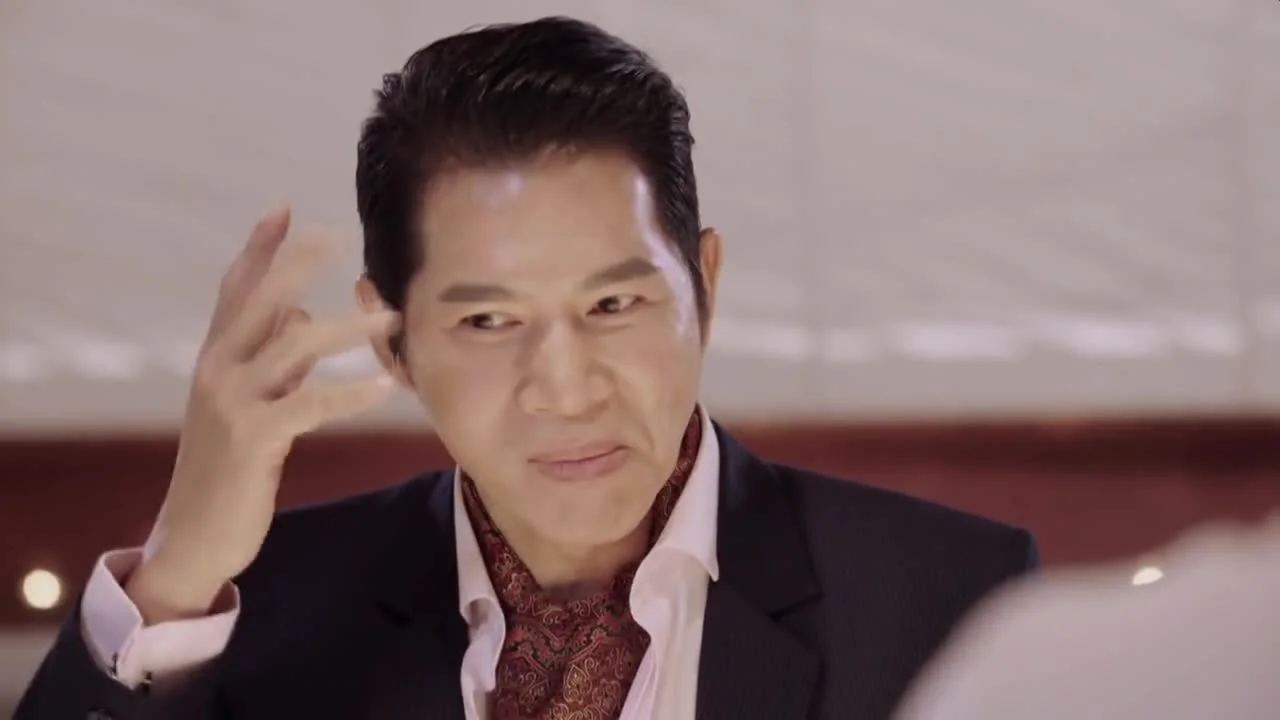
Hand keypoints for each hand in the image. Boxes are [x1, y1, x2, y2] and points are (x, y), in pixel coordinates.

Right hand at [125, 205, 398, 621]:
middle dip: (296, 263)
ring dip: (347, 329)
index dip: (258, 249)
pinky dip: (351, 393)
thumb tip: (302, 311)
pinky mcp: (252, 439)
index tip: (283, 208)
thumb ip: (272, 357)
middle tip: (337, 234)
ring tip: (391, 318)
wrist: (192, 534)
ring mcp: (232, 403)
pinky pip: (311, 405)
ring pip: (293, 346)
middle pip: (259, 301)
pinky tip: (384, 385)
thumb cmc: (227, 466)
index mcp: (215, 358)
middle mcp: (217, 370)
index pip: (234, 290)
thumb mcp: (247, 402)